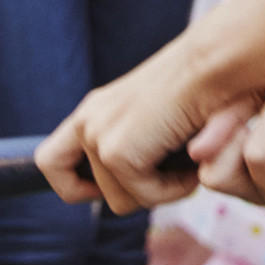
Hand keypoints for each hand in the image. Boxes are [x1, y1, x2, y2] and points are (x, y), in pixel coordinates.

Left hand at [38, 40, 218, 212]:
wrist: (214, 63)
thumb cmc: (202, 89)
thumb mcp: (157, 120)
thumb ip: (139, 146)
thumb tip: (130, 182)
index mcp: (95, 110)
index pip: (51, 160)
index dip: (72, 185)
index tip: (105, 189)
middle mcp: (88, 118)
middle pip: (72, 191)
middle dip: (120, 194)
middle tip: (160, 177)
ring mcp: (98, 135)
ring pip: (119, 201)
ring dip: (158, 191)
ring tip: (186, 160)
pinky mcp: (117, 153)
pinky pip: (144, 197)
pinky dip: (174, 189)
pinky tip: (192, 162)